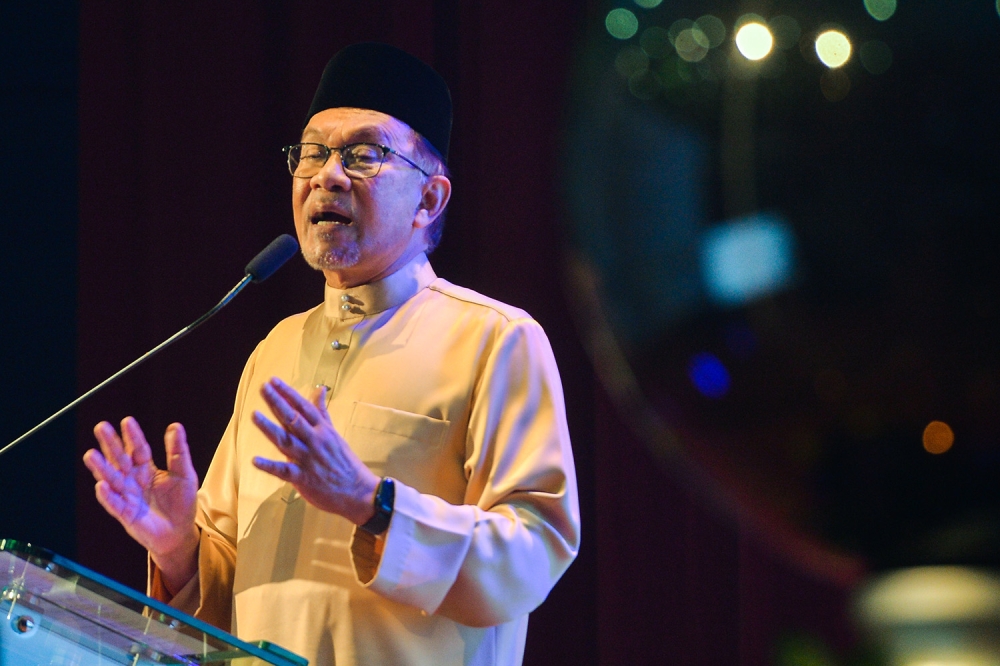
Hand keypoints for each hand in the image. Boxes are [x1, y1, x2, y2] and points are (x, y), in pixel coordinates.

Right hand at [83, 418, 199, 590]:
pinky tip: (101, 486)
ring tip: (91, 454)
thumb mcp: (184, 474)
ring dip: (101, 468)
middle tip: (102, 427)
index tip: (127, 421)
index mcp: (147, 468)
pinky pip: (115, 504)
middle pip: (120, 459)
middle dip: (111, 444)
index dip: (133, 436)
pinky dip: (108, 496)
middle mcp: (133, 480)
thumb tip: (175, 426)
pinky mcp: (126, 514)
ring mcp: (128, 496)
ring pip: (112, 480)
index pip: (139, 449)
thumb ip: (178, 452)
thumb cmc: (181, 502)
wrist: (180, 532)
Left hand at [251, 377, 379, 525]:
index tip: (274, 380)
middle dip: (277, 403)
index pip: (304, 407)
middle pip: (293, 419)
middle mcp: (315, 441)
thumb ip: (323, 412)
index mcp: (323, 430)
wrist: (358, 491)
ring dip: (269, 428)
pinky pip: (284, 472)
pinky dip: (270, 466)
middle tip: (263, 388)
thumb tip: (320, 390)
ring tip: (254, 415)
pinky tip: (255, 460)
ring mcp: (309, 459)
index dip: (288, 393)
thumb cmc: (345, 461)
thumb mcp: (334, 434)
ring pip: (286, 441)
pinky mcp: (304, 479)